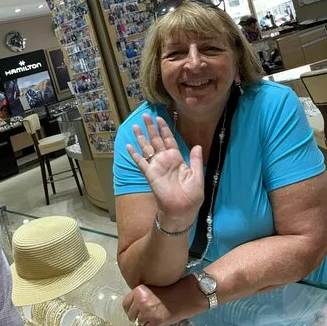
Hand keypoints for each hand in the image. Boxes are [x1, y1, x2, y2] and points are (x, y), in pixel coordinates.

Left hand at [122, 276, 201, 325]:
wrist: (188, 294)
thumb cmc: (173, 289)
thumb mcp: (152, 287)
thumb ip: (141, 294)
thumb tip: (133, 304)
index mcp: (139, 290)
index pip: (125, 304)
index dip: (131, 308)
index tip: (135, 310)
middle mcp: (142, 300)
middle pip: (131, 314)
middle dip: (138, 315)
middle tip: (147, 313)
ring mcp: (148, 312)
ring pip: (139, 323)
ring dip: (145, 321)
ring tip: (155, 315)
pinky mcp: (156, 322)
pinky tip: (158, 320)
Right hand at [126, 114, 203, 229]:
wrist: (182, 210)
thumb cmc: (192, 195)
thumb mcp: (197, 176)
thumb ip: (196, 160)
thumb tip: (197, 145)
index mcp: (177, 159)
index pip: (169, 140)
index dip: (165, 129)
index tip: (160, 118)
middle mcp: (165, 160)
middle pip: (156, 140)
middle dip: (151, 128)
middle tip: (145, 115)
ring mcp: (156, 166)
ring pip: (147, 148)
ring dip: (141, 137)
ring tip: (135, 126)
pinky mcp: (150, 173)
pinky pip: (140, 162)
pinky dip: (134, 154)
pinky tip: (128, 146)